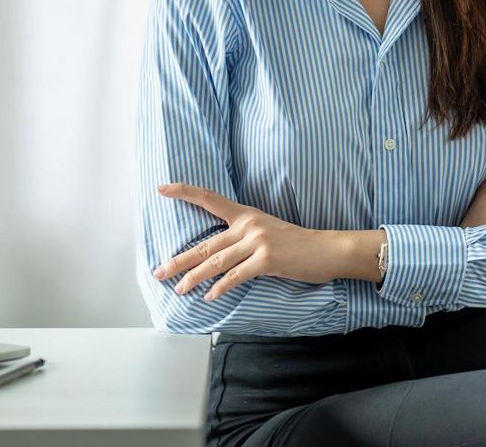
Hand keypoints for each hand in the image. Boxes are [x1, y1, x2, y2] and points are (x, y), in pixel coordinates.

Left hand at [150, 184, 336, 300]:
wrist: (326, 250)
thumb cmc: (296, 245)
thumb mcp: (266, 231)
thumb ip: (242, 239)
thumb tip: (216, 256)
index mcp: (246, 215)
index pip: (210, 199)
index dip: (184, 192)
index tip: (161, 188)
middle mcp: (248, 225)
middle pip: (206, 244)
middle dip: (180, 260)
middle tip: (159, 272)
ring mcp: (258, 242)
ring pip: (217, 262)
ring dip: (194, 278)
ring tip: (179, 289)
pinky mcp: (267, 259)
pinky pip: (236, 276)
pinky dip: (221, 288)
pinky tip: (210, 297)